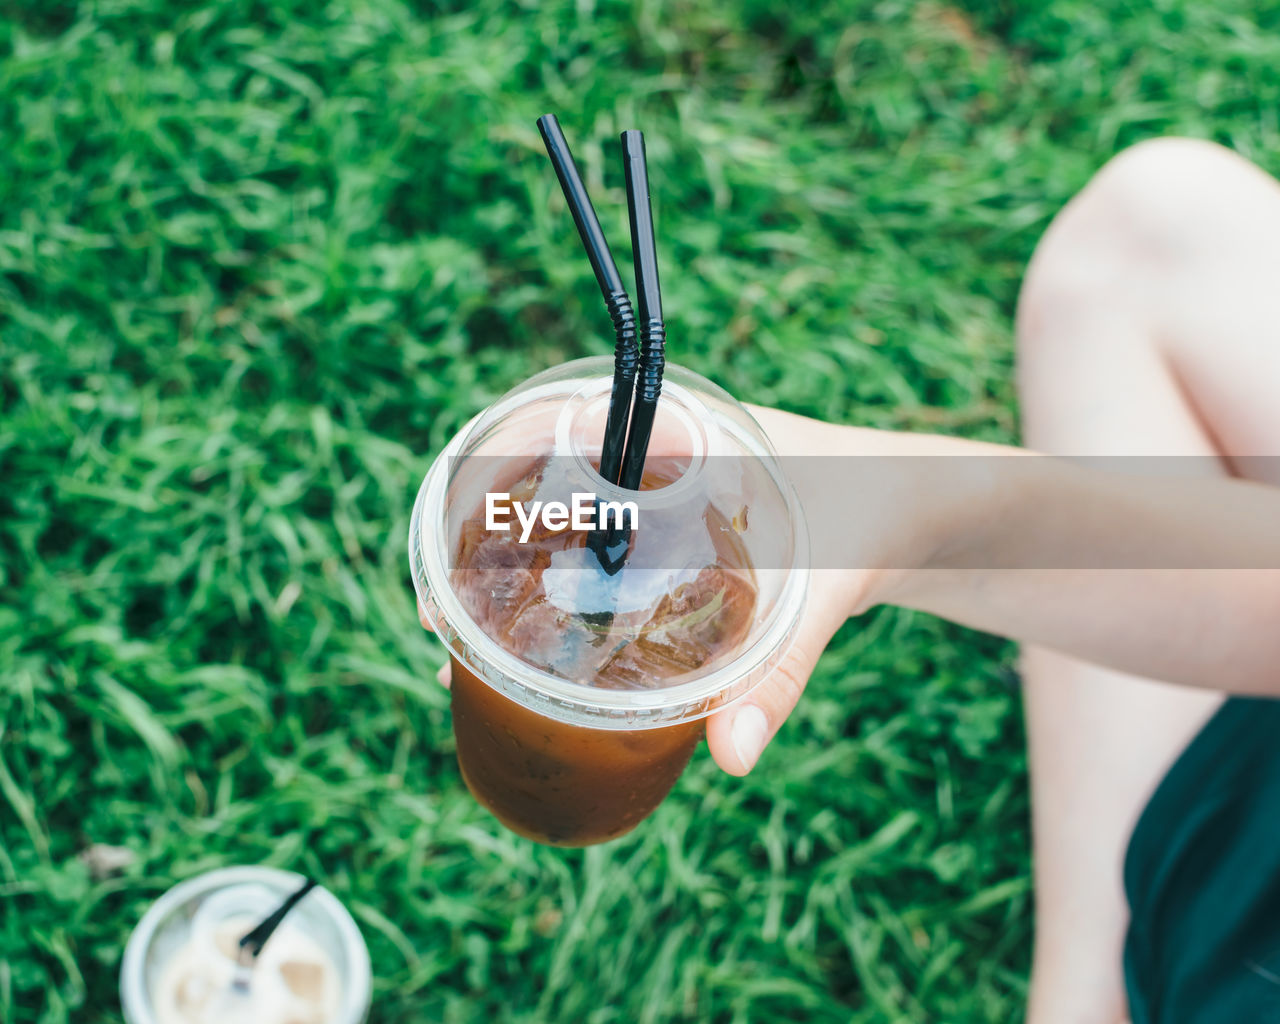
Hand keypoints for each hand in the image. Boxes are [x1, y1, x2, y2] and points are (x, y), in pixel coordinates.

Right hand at [418, 405, 955, 772]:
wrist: (930, 507)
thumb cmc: (881, 513)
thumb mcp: (830, 585)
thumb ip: (783, 670)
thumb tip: (728, 755)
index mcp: (681, 428)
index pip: (552, 425)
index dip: (484, 476)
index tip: (445, 541)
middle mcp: (662, 455)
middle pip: (543, 486)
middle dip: (485, 545)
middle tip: (443, 622)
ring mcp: (670, 494)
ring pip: (570, 526)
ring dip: (520, 575)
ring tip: (474, 647)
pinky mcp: (686, 536)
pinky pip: (608, 555)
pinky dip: (570, 591)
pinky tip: (547, 649)